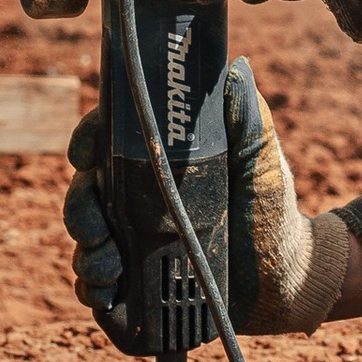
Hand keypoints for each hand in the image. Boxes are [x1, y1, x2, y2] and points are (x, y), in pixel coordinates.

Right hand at [59, 61, 361, 339]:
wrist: (282, 277)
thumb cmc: (272, 210)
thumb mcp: (262, 160)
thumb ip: (248, 118)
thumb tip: (236, 69)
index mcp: (159, 165)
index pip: (109, 142)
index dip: (88, 141)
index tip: (84, 154)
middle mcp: (138, 201)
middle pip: (86, 191)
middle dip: (80, 207)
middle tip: (96, 226)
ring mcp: (132, 243)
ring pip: (85, 239)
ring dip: (86, 252)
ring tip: (110, 267)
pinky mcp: (132, 285)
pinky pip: (93, 285)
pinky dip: (91, 288)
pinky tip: (107, 291)